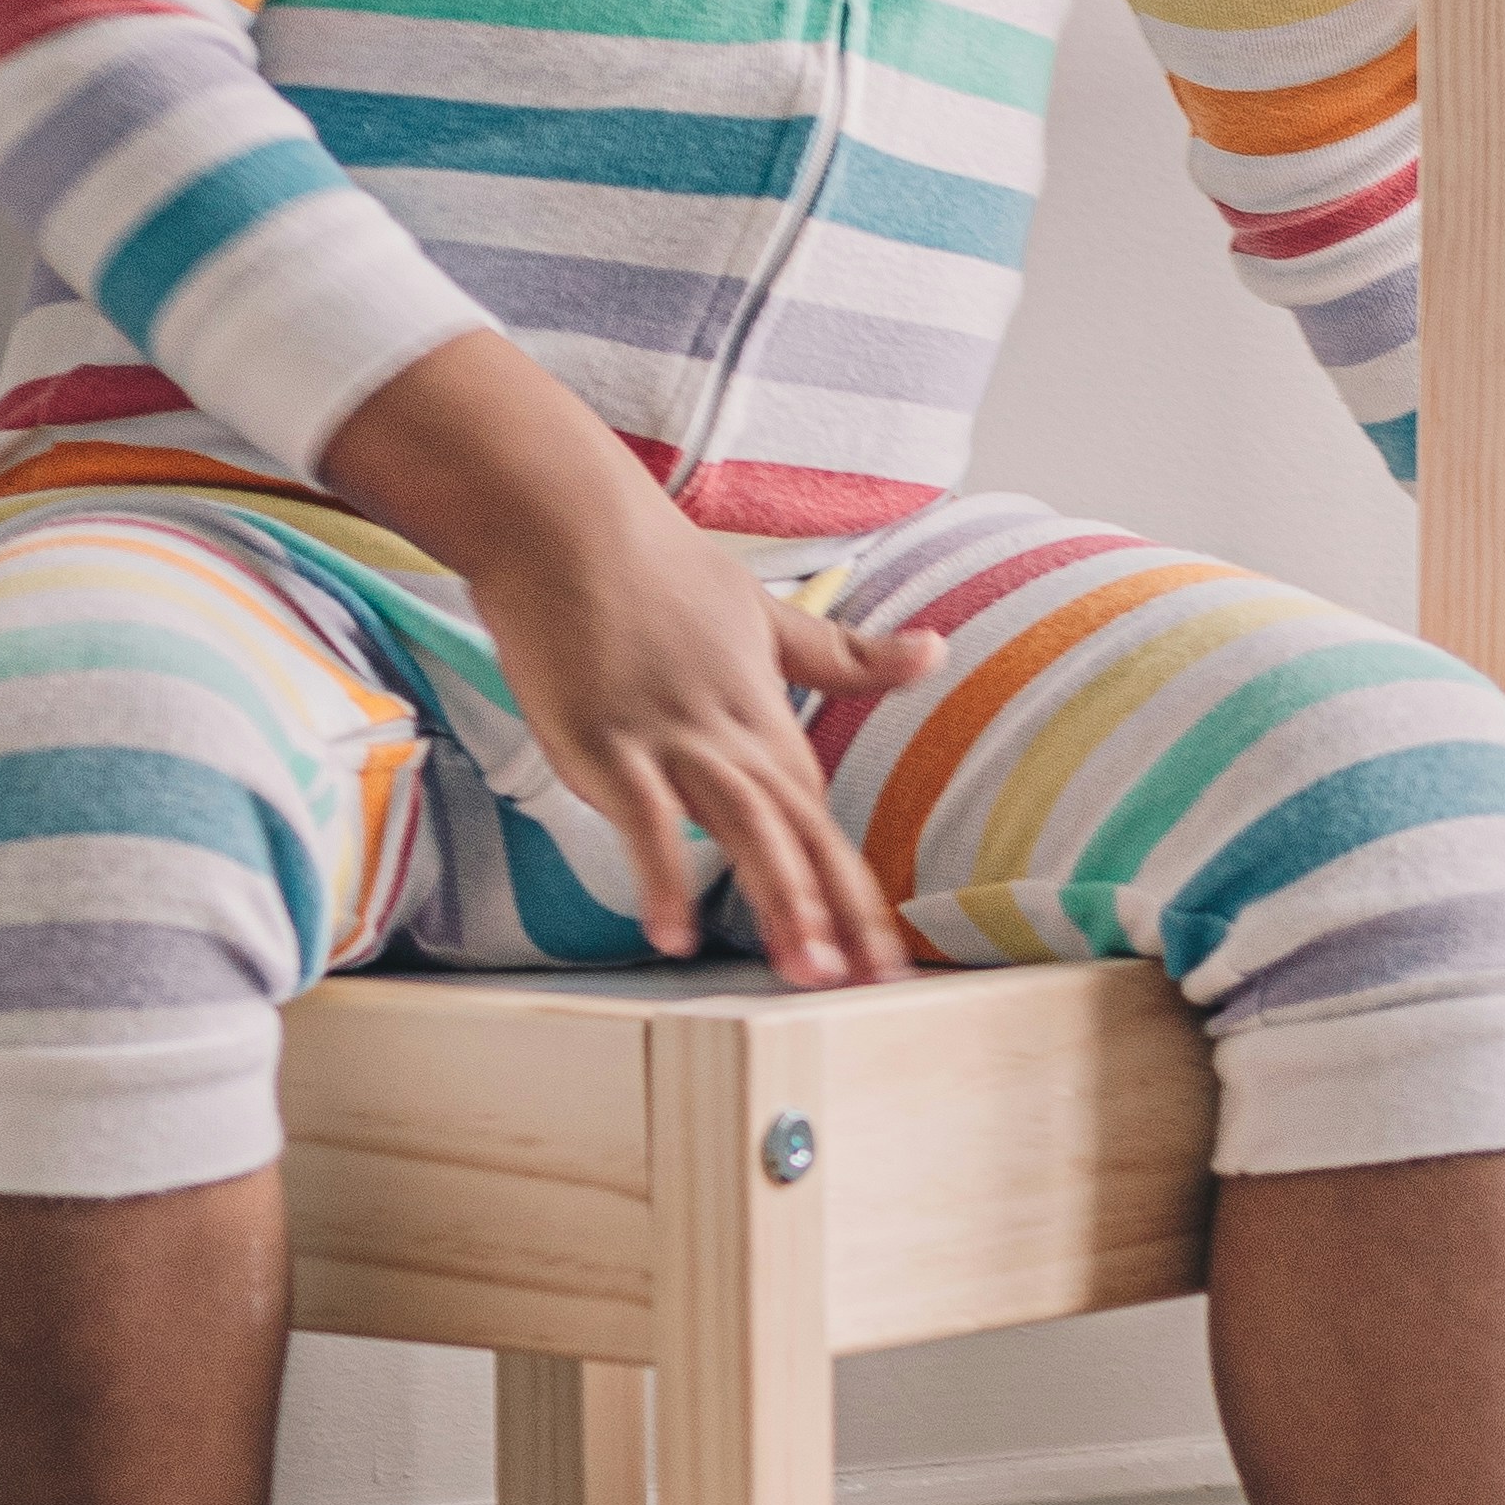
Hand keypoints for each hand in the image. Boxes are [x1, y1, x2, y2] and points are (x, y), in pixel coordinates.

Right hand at [321, 333, 946, 981]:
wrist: (565, 520)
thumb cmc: (656, 566)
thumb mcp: (765, 612)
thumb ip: (846, 653)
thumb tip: (939, 650)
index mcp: (763, 711)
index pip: (818, 811)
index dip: (851, 886)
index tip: (881, 956)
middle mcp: (727, 730)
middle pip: (798, 828)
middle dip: (837, 908)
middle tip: (869, 984)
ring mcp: (666, 736)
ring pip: (743, 826)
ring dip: (779, 898)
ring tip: (807, 971)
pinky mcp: (604, 739)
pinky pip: (641, 820)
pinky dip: (660, 875)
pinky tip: (673, 936)